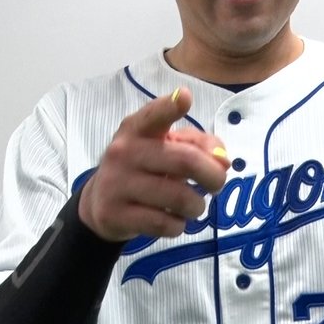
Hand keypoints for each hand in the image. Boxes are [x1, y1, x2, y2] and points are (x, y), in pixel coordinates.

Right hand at [78, 87, 229, 241]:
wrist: (100, 203)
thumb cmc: (145, 168)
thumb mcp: (166, 147)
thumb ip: (199, 144)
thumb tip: (223, 160)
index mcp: (137, 129)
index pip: (154, 115)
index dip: (170, 107)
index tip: (185, 98)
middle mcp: (124, 152)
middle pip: (184, 161)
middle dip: (213, 176)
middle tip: (218, 184)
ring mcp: (117, 183)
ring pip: (178, 198)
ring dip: (197, 206)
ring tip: (194, 206)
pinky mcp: (115, 214)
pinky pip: (163, 223)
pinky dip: (178, 225)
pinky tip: (173, 220)